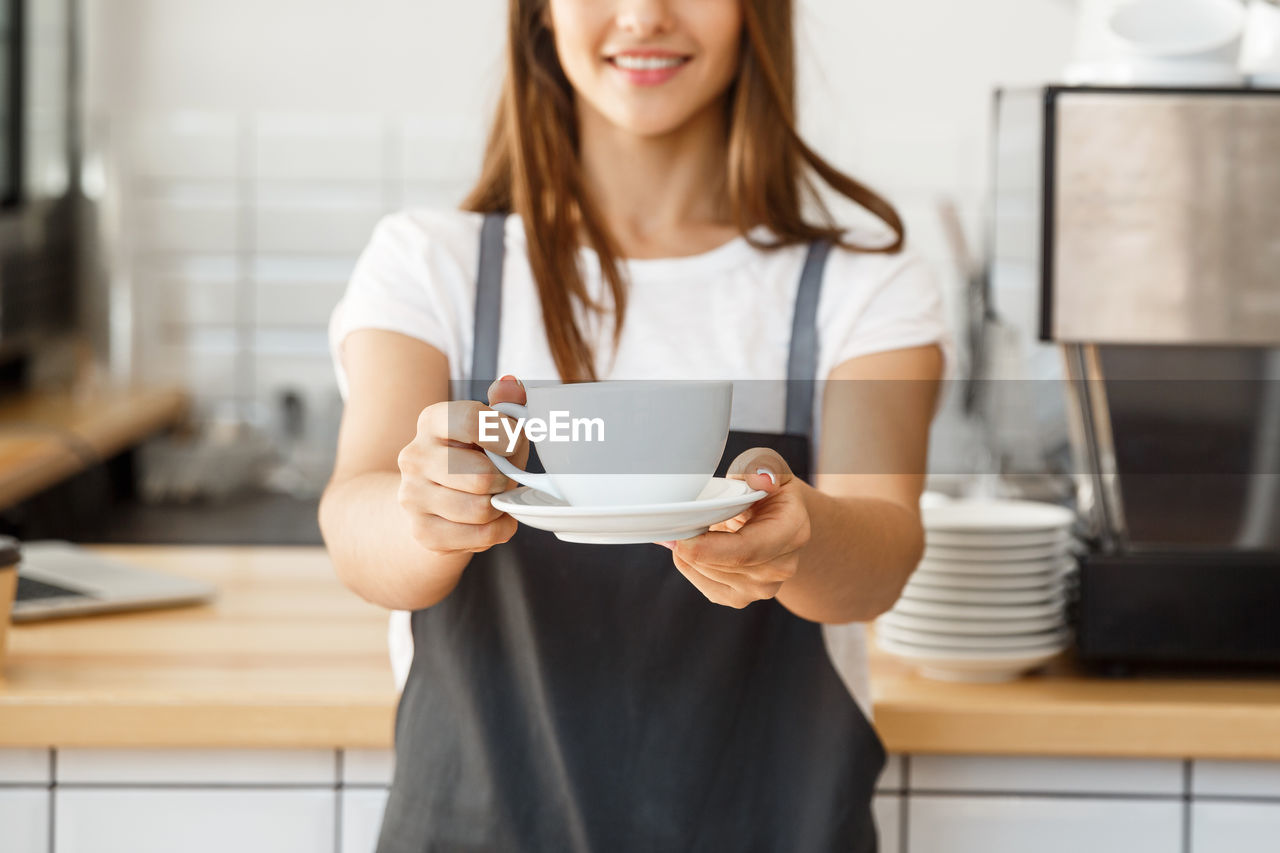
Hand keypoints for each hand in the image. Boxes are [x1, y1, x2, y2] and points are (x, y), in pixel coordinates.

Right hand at [396, 375, 529, 555]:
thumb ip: (509, 404)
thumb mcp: (498, 428)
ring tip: (494, 499)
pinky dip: (497, 531)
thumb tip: (511, 383)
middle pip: (482, 476)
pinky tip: (488, 520)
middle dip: (505, 481)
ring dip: (501, 508)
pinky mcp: (422, 531)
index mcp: (432, 420)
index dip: (506, 438)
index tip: (510, 446)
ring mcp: (412, 496)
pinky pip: (481, 536)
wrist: (437, 504)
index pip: (476, 422)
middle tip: (502, 480)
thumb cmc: (477, 458)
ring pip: (481, 510)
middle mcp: (414, 456)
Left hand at [661, 448, 810, 608]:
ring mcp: (762, 588)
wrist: (779, 522)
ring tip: (685, 529)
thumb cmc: (769, 492)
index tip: (679, 537)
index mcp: (791, 532)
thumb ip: (764, 466)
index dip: (708, 548)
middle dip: (689, 546)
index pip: (746, 550)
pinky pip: (705, 585)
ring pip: (708, 575)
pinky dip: (690, 566)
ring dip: (688, 554)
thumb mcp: (770, 467)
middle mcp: (781, 567)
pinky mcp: (740, 598)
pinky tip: (692, 547)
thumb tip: (760, 479)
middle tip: (670, 524)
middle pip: (721, 565)